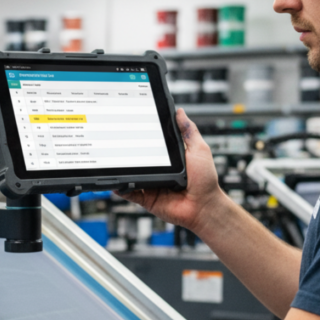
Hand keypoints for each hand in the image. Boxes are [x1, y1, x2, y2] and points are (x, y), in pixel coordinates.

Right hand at [117, 108, 221, 232]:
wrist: (204, 207)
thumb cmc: (205, 181)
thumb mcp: (199, 150)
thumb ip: (188, 131)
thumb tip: (180, 112)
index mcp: (168, 158)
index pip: (151, 143)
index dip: (141, 136)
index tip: (132, 125)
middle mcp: (158, 170)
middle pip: (138, 158)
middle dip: (127, 152)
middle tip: (118, 142)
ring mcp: (151, 184)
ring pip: (131, 175)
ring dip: (122, 170)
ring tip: (114, 161)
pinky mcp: (146, 198)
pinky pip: (129, 193)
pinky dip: (121, 188)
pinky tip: (116, 182)